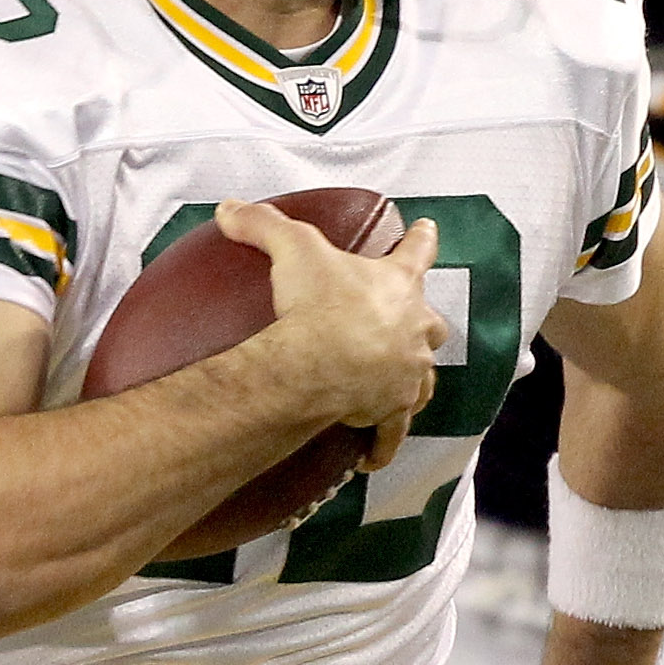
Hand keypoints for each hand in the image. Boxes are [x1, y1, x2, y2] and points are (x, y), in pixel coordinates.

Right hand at [215, 200, 441, 446]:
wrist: (319, 364)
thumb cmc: (317, 304)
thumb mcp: (292, 248)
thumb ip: (263, 224)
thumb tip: (230, 208)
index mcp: (398, 284)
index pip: (418, 251)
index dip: (421, 238)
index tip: (429, 229)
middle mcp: (413, 328)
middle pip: (433, 323)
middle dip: (423, 321)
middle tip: (410, 322)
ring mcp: (407, 372)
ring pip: (424, 377)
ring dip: (413, 377)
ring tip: (400, 383)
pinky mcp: (391, 409)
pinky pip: (393, 430)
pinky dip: (383, 442)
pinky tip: (372, 456)